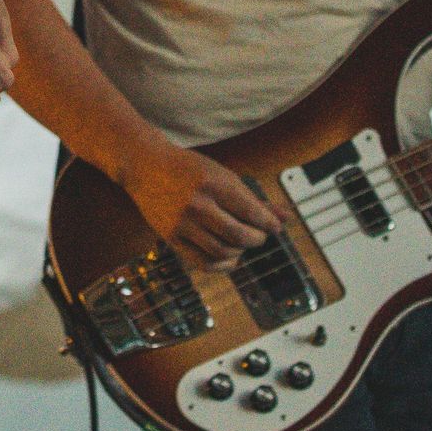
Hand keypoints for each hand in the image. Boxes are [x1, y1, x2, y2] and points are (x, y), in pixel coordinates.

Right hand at [117, 131, 281, 270]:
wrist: (145, 166)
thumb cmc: (189, 169)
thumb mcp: (222, 176)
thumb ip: (254, 199)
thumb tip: (286, 218)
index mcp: (213, 183)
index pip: (252, 212)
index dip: (269, 224)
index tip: (274, 227)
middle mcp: (197, 204)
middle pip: (240, 236)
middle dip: (257, 239)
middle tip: (259, 235)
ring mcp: (182, 223)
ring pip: (223, 252)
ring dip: (240, 251)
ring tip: (241, 243)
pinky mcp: (170, 237)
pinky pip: (203, 262)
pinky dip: (222, 265)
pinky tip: (229, 257)